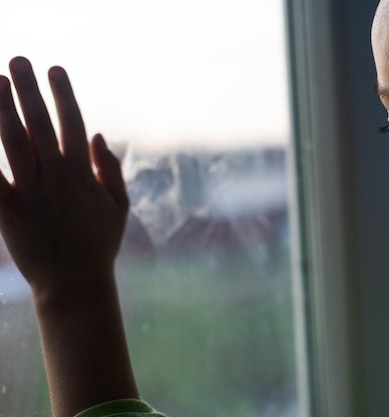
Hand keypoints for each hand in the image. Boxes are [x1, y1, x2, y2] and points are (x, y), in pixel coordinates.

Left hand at [0, 57, 137, 416]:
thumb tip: (97, 134)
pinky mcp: (6, 214)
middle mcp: (54, 180)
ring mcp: (29, 196)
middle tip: (17, 61)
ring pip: (12, 146)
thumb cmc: (99, 244)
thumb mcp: (118, 206)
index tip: (55, 69)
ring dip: (1, 111)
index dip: (63, 95)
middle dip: (27, 91)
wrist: (74, 285)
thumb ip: (110, 169)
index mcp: (82, 176)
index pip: (72, 124)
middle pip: (37, 126)